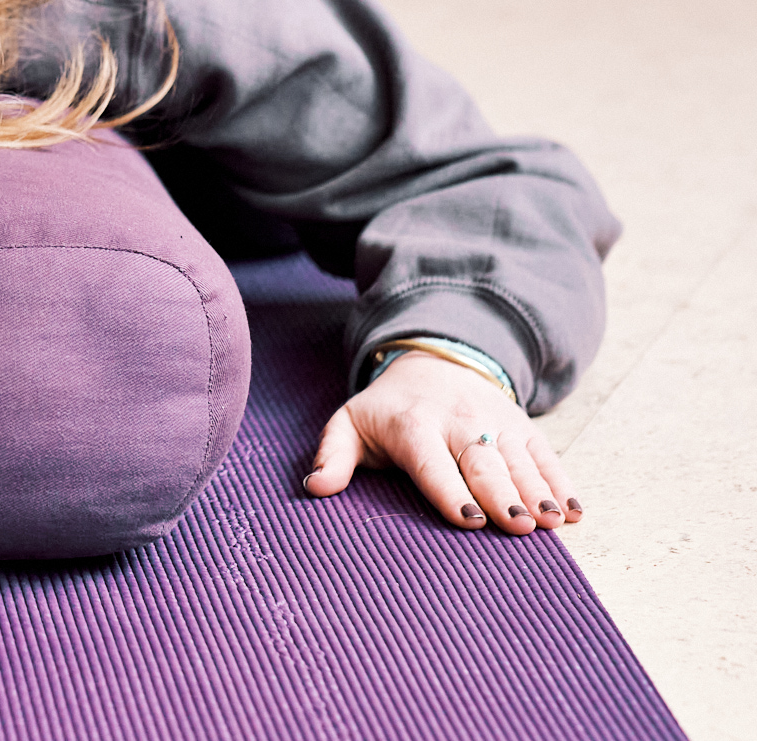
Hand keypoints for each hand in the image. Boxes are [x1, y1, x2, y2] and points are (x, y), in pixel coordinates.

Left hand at [304, 352, 582, 533]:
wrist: (432, 363)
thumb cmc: (386, 411)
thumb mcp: (350, 425)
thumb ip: (333, 456)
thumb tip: (314, 487)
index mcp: (412, 425)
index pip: (432, 461)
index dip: (450, 491)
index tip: (469, 521)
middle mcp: (458, 422)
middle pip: (482, 462)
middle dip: (503, 494)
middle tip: (521, 526)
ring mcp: (494, 422)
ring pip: (518, 459)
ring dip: (538, 491)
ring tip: (553, 521)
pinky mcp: (521, 426)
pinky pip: (544, 455)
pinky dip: (561, 482)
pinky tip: (573, 511)